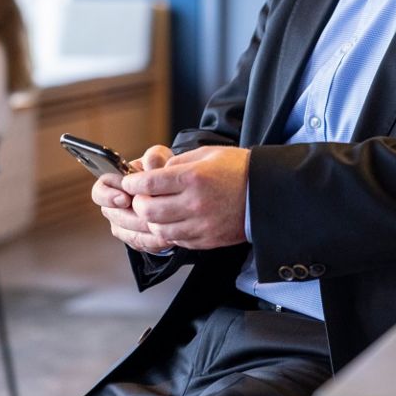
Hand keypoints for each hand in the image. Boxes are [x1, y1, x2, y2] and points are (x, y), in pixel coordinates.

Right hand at [92, 145, 172, 253]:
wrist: (176, 190)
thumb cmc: (162, 170)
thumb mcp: (161, 158)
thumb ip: (154, 157)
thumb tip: (150, 164)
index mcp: (114, 183)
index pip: (99, 191)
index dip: (108, 196)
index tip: (125, 198)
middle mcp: (115, 205)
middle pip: (113, 215)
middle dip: (131, 216)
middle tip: (148, 214)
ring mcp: (123, 223)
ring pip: (127, 232)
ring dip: (144, 229)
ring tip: (161, 223)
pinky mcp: (136, 238)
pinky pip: (140, 243)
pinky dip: (153, 241)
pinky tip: (166, 235)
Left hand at [123, 146, 249, 250]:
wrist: (266, 194)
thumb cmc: (238, 169)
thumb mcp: (206, 154)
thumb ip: (178, 163)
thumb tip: (156, 173)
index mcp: (193, 178)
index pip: (148, 184)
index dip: (132, 183)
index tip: (129, 182)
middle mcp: (194, 203)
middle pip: (148, 210)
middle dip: (138, 203)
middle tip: (141, 197)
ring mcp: (200, 224)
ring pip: (159, 229)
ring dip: (152, 220)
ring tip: (157, 210)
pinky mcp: (206, 240)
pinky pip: (176, 240)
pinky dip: (169, 231)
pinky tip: (173, 221)